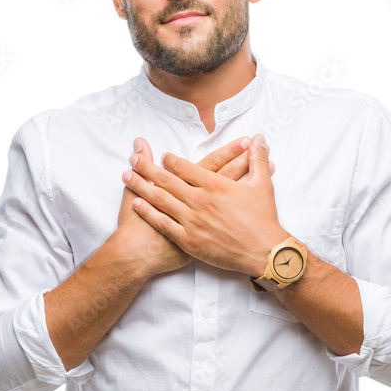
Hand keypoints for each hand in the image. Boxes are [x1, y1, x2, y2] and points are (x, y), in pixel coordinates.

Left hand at [116, 135, 275, 277]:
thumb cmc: (264, 219)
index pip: (186, 167)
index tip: (160, 155)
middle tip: (132, 159)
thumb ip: (257, 159)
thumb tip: (259, 138)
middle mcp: (200, 200)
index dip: (170, 160)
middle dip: (146, 167)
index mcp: (215, 185)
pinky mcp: (188, 240)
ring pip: (160, 199)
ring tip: (126, 176)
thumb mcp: (263, 185)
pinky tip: (136, 203)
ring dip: (141, 186)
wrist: (264, 251)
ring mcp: (192, 221)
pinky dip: (148, 212)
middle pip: (167, 180)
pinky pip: (163, 223)